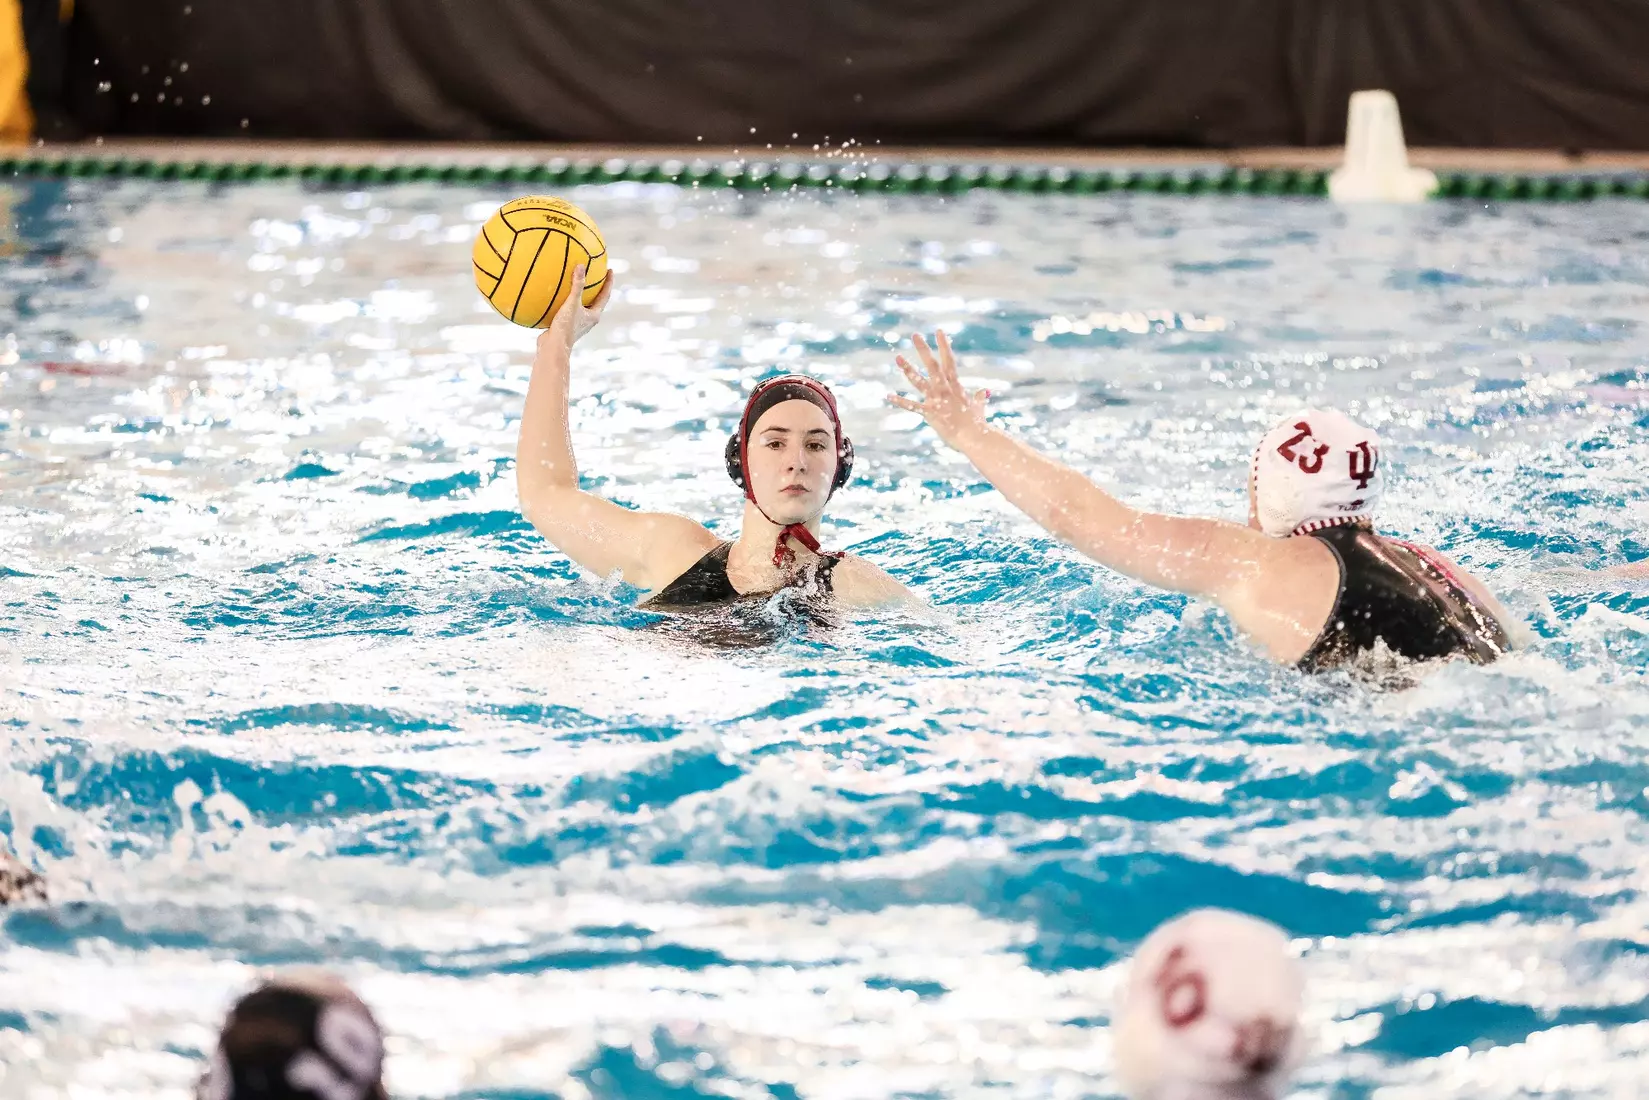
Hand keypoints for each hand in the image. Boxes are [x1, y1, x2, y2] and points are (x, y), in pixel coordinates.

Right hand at [539, 264, 614, 356]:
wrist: (553, 347)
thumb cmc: (566, 327)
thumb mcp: (572, 304)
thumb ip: (577, 286)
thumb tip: (581, 266)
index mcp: (594, 315)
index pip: (605, 295)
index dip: (608, 282)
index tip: (610, 270)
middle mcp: (588, 319)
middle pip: (595, 300)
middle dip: (596, 287)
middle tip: (596, 273)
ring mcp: (578, 322)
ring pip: (581, 305)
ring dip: (580, 294)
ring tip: (576, 281)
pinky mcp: (566, 325)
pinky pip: (567, 308)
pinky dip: (564, 299)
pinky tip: (555, 293)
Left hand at [888, 330, 989, 445]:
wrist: (975, 437)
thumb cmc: (977, 424)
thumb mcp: (979, 407)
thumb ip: (980, 398)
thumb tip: (986, 391)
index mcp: (956, 386)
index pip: (949, 361)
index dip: (944, 346)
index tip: (939, 331)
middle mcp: (945, 389)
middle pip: (933, 365)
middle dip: (923, 350)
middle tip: (915, 334)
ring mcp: (937, 400)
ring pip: (920, 381)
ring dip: (908, 369)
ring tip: (897, 357)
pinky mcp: (930, 413)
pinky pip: (913, 406)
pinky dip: (900, 401)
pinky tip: (889, 396)